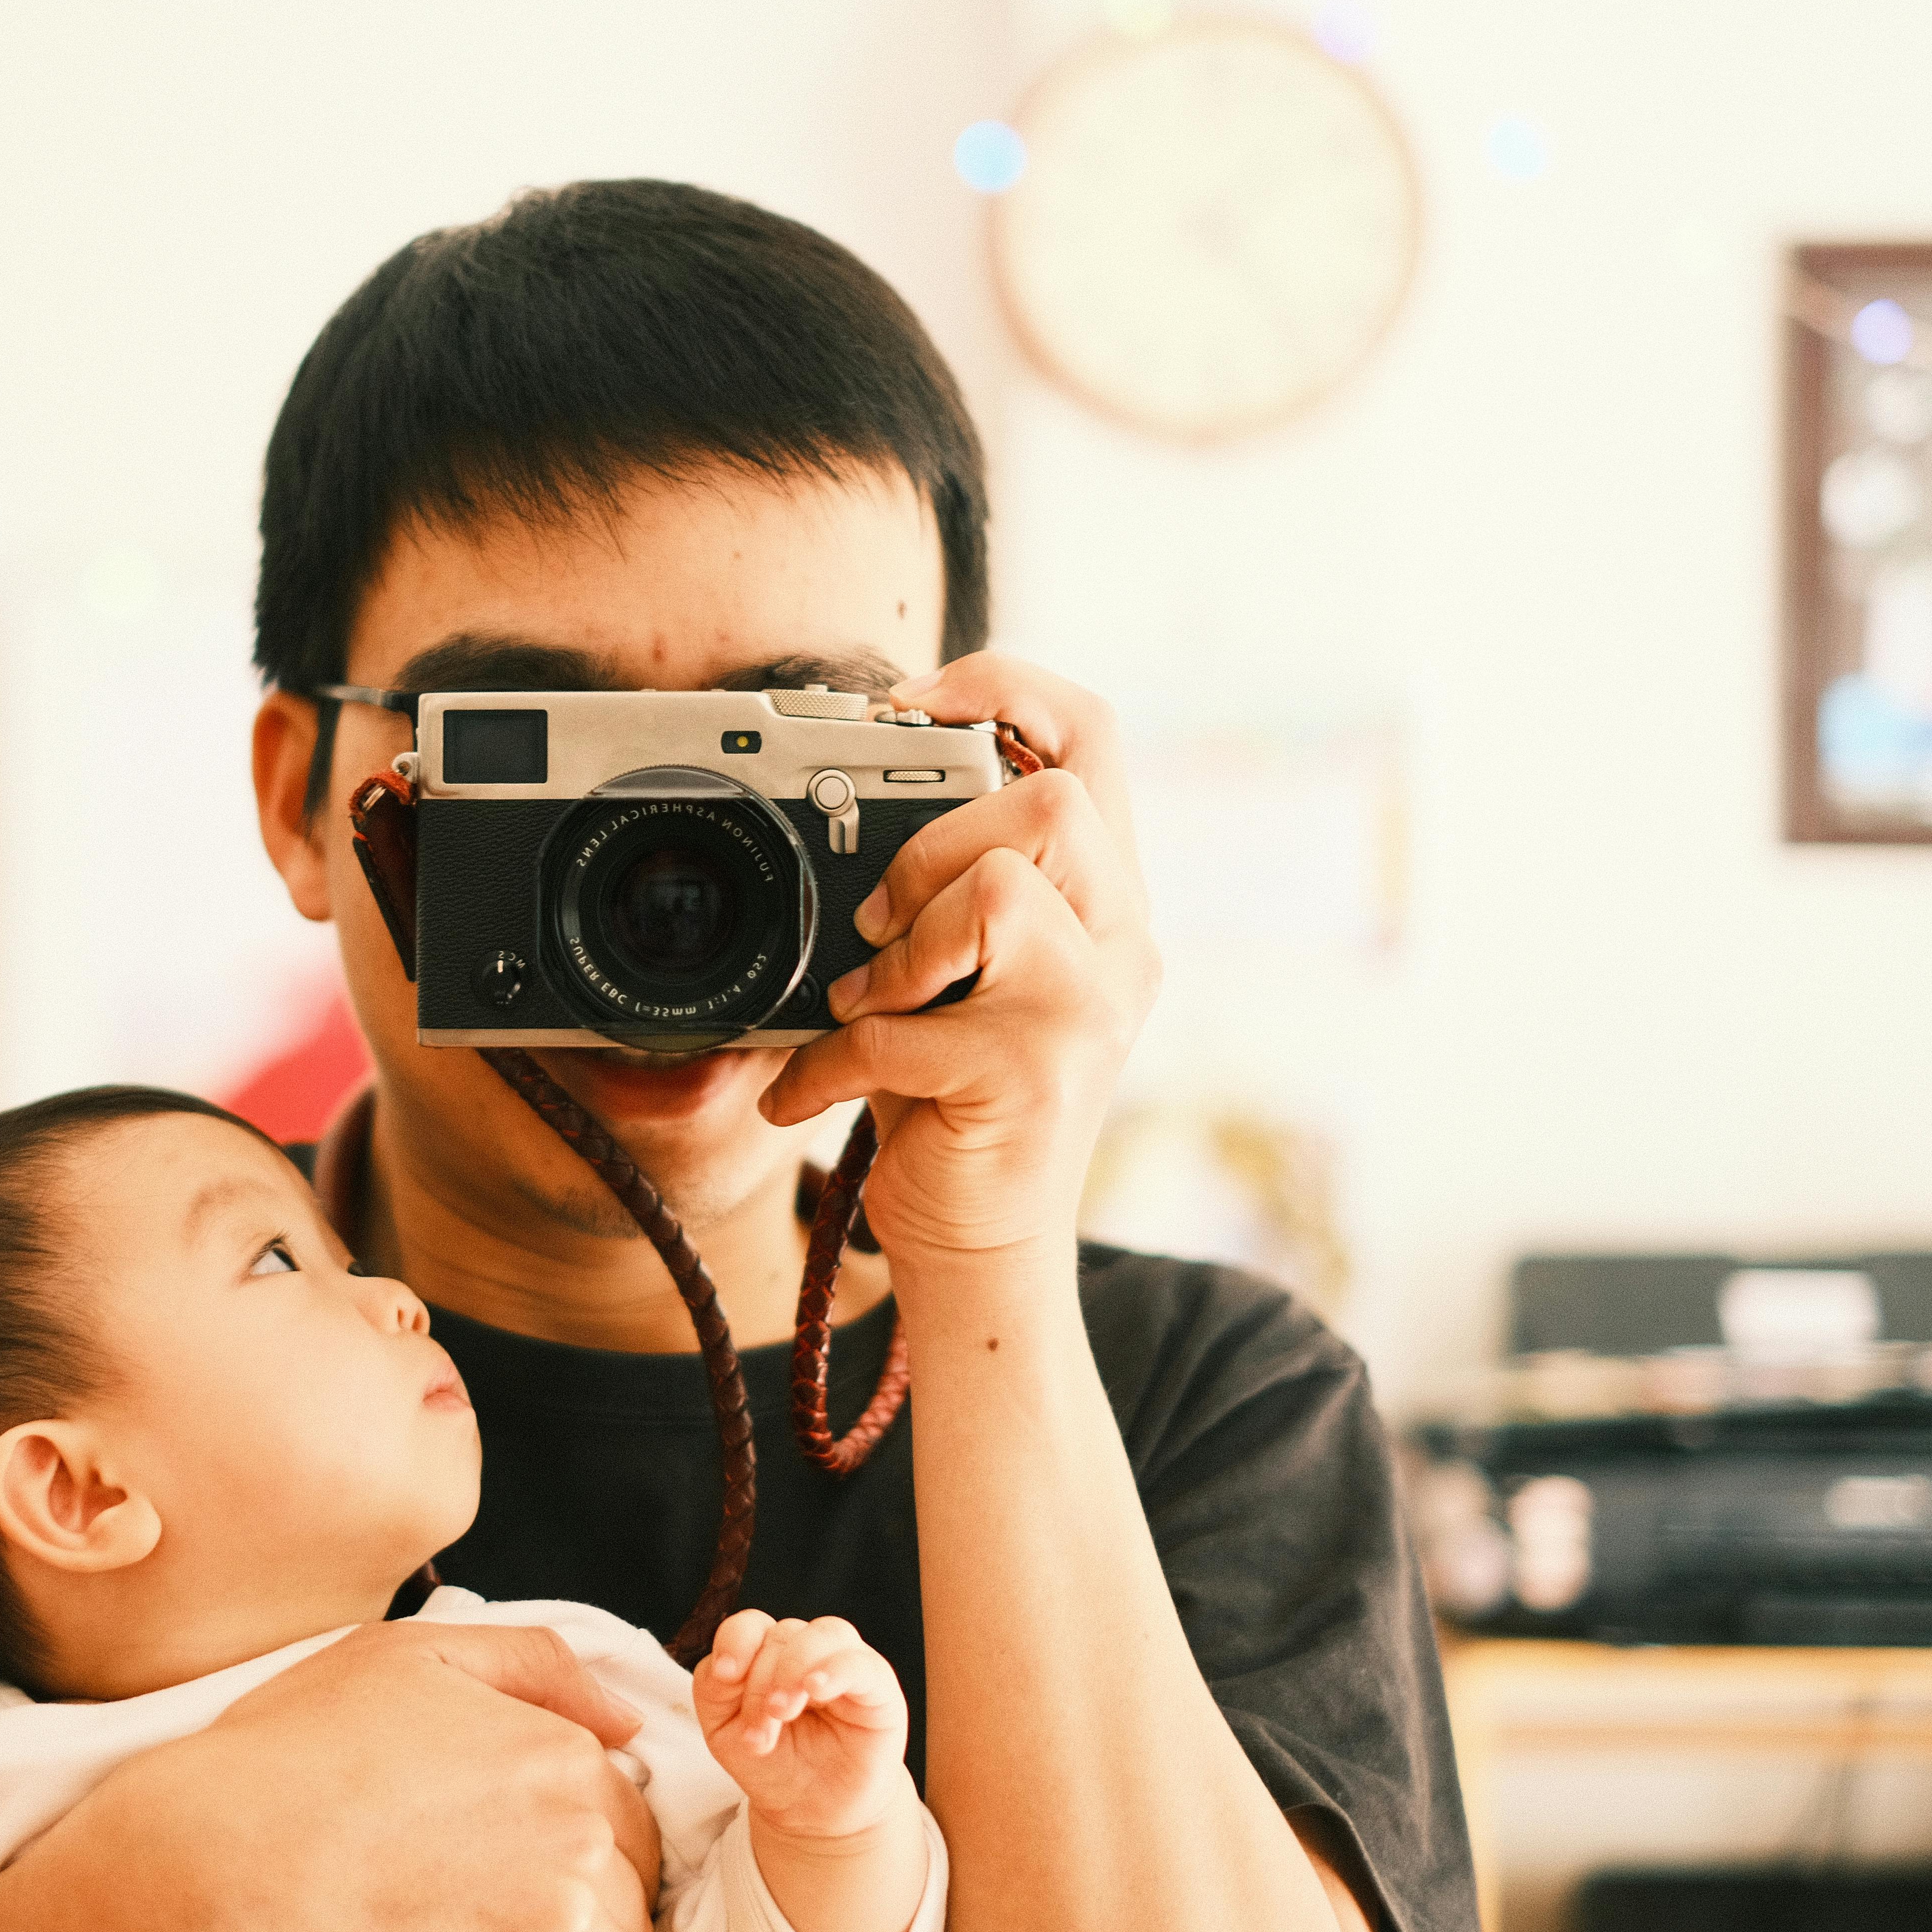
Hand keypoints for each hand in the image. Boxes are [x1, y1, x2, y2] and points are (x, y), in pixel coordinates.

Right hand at [141, 1619, 664, 1931]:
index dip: (596, 1861)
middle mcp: (573, 1839)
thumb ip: (531, 1664)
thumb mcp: (408, 1658)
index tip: (546, 1885)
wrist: (215, 1866)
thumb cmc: (291, 1756)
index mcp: (559, 1757)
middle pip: (628, 1912)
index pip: (632, 1830)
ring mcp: (548, 1928)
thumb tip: (623, 1720)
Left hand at [692, 1610, 914, 1840]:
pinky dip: (835, 1669)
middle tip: (757, 1736)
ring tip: (781, 1713)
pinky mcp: (879, 1689)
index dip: (735, 1642)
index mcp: (769, 1655)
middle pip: (781, 1636)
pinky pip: (861, 1663)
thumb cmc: (772, 1765)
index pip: (751, 1626)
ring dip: (792, 1670)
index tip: (723, 1675)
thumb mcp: (724, 1730)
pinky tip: (817, 1688)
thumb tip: (724, 1666)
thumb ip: (714, 1689)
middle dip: (759, 1686)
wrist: (813, 1813)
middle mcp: (808, 1650)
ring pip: (820, 1635)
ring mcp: (845, 1664)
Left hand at [760, 654, 1157, 1260]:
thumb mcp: (956, 974)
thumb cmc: (954, 1099)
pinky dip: (830, 1060)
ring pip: (995, 890)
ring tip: (864, 1006)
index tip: (913, 702)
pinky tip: (811, 1089)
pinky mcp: (1035, 1079)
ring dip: (897, 949)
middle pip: (1050, 801)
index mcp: (1104, 900)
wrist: (981, 1246)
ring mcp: (1090, 1012)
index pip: (1095, 737)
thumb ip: (941, 891)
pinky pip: (905, 1024)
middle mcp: (1121, 944)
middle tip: (880, 925)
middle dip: (935, 844)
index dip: (1007, 686)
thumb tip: (850, 806)